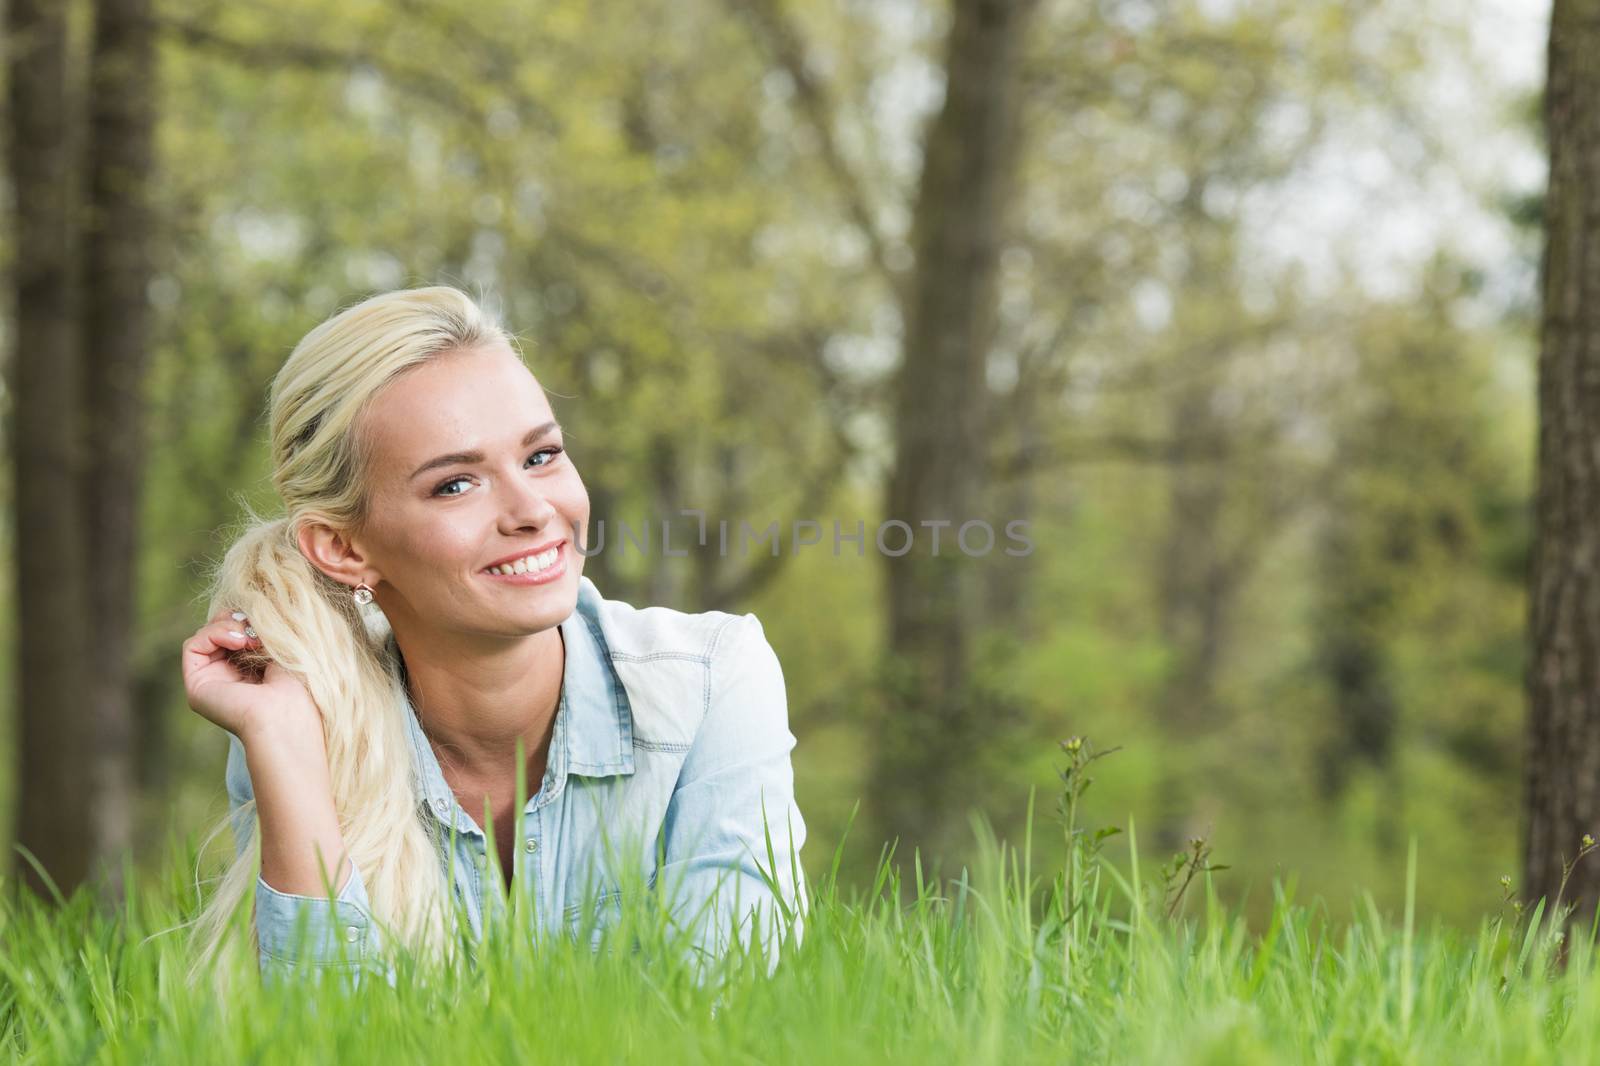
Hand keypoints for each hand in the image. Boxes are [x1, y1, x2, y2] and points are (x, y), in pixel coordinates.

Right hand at [181, 606, 322, 743]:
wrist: (288, 714)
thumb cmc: (299, 684)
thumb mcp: (285, 646)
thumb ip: (264, 627)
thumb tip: (245, 610)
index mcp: (254, 671)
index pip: (241, 631)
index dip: (250, 618)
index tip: (270, 619)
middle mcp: (230, 678)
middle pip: (220, 630)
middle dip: (237, 618)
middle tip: (258, 626)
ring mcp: (212, 683)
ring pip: (206, 635)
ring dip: (228, 625)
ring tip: (252, 637)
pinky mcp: (197, 686)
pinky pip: (193, 645)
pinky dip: (214, 633)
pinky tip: (239, 640)